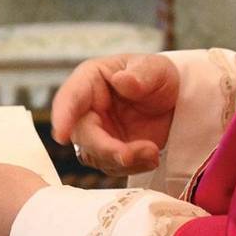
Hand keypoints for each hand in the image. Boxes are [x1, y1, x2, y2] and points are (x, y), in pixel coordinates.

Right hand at [49, 53, 179, 175]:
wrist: (174, 100)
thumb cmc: (156, 76)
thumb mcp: (155, 68)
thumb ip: (141, 74)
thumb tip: (122, 80)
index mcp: (90, 81)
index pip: (71, 97)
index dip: (63, 115)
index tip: (61, 135)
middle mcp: (87, 109)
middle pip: (82, 134)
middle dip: (104, 148)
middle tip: (128, 155)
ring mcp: (97, 133)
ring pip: (96, 156)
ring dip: (123, 160)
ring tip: (152, 151)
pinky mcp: (109, 152)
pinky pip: (113, 166)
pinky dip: (133, 166)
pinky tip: (151, 156)